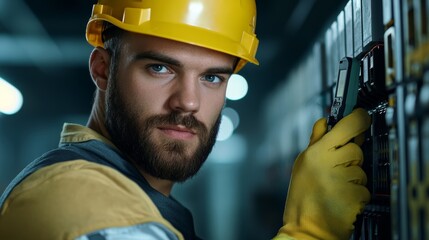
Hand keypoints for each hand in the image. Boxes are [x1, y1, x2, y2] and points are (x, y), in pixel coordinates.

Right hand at [274, 108, 370, 239]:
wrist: (306, 227)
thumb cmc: (303, 198)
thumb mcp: (302, 164)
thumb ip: (315, 141)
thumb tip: (324, 121)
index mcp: (316, 152)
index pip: (345, 125)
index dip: (358, 118)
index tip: (362, 115)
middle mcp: (329, 163)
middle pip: (356, 148)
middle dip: (351, 158)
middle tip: (338, 168)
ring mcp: (343, 178)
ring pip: (361, 169)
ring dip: (353, 178)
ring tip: (336, 187)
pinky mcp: (355, 194)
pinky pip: (365, 187)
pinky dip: (357, 193)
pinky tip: (342, 198)